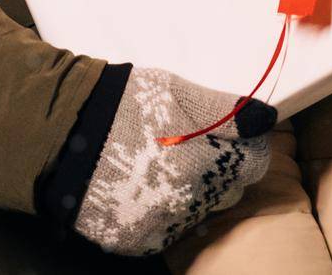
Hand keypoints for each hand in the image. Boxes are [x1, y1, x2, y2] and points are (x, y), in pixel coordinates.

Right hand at [73, 66, 275, 255]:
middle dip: (221, 170)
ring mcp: (167, 223)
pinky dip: (162, 213)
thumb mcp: (181, 91)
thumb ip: (228, 108)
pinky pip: (168, 230)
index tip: (235, 136)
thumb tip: (265, 119)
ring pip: (200, 212)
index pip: (257, 160)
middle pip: (230, 189)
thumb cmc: (127, 103)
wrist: (66, 134)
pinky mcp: (140, 240)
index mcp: (211, 156)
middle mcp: (195, 197)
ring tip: (163, 166)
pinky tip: (143, 188)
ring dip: (192, 193)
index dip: (247, 145)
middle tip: (193, 148)